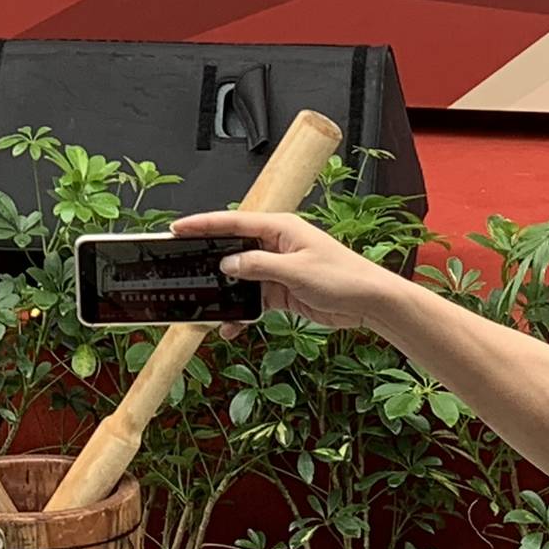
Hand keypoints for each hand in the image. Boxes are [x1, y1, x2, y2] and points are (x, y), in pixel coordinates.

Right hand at [167, 210, 410, 332]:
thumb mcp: (296, 270)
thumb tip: (227, 263)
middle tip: (183, 267)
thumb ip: (258, 266)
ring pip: (240, 278)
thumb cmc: (343, 276)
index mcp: (279, 228)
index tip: (178, 228)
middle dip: (209, 261)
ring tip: (205, 304)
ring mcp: (277, 269)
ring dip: (226, 293)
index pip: (233, 222)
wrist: (370, 302)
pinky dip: (241, 312)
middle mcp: (275, 245)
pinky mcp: (281, 291)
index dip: (203, 224)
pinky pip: (252, 300)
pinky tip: (232, 325)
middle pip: (232, 249)